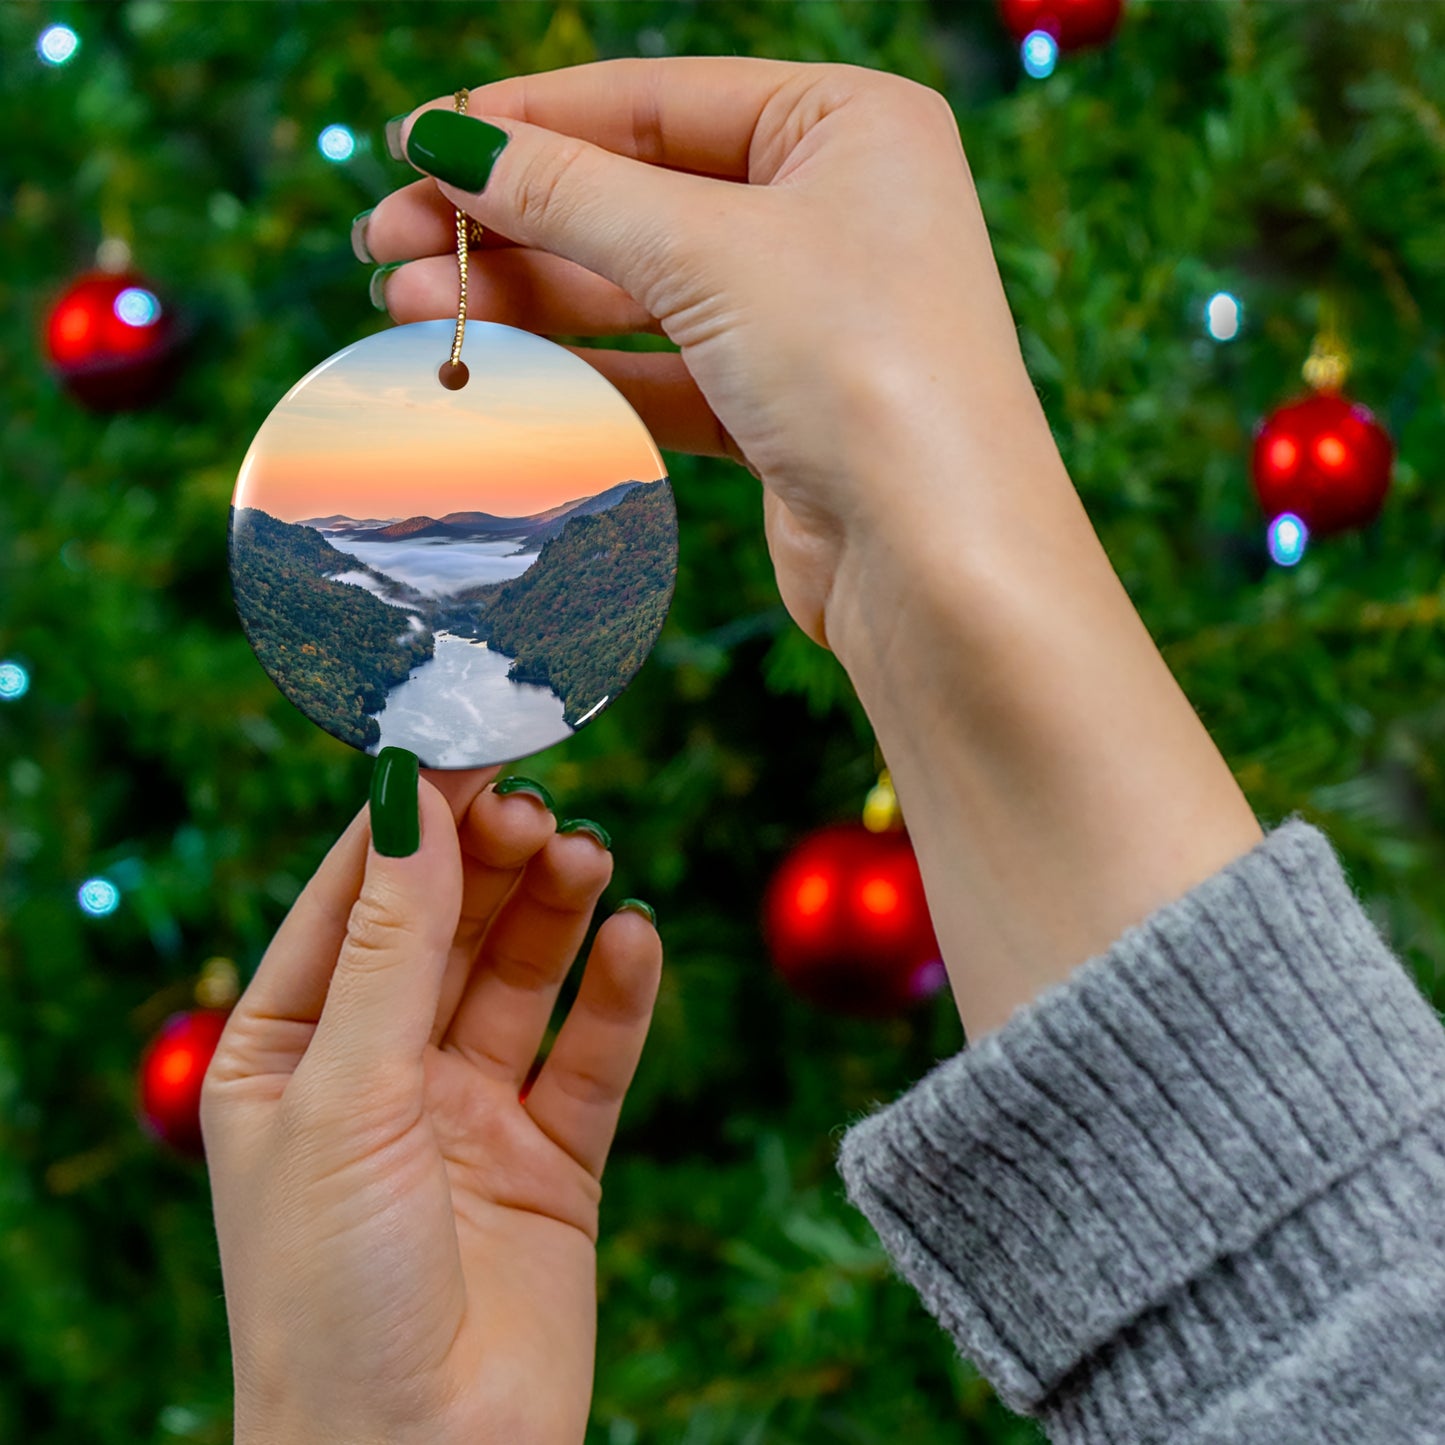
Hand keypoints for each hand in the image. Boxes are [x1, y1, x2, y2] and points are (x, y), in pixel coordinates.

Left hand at [201, 763, 661, 1444]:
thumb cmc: (332, 1294)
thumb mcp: (346, 1095)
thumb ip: (391, 945)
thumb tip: (410, 798)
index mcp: (289, 1052)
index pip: (353, 900)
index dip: (410, 821)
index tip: (470, 746)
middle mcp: (380, 1072)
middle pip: (446, 926)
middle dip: (490, 862)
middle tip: (539, 810)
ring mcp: (469, 1113)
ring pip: (521, 977)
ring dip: (555, 911)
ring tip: (588, 857)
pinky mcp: (552, 1159)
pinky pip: (591, 1055)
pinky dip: (617, 994)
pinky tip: (635, 941)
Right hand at [360, 56, 1058, 662]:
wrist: (938, 562)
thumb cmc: (861, 369)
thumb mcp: (706, 251)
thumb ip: (571, 192)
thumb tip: (449, 141)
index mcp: (848, 125)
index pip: (655, 101)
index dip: (526, 121)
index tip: (415, 142)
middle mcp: (835, 210)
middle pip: (637, 196)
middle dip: (509, 221)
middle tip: (385, 241)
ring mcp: (809, 315)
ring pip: (640, 290)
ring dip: (525, 299)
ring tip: (406, 306)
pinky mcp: (783, 409)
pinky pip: (662, 371)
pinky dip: (580, 372)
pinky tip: (490, 370)